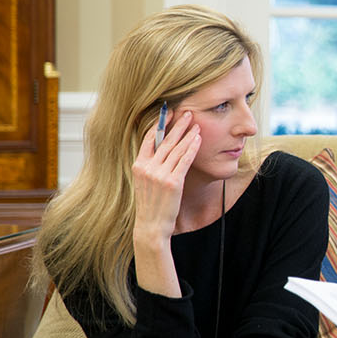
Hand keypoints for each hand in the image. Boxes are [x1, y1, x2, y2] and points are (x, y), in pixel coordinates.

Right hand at [132, 110, 200, 243]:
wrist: (151, 225)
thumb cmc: (151, 203)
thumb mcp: (144, 181)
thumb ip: (150, 165)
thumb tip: (160, 150)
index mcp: (138, 165)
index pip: (149, 139)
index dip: (160, 124)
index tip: (168, 113)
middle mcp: (147, 168)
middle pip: (165, 141)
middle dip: (177, 125)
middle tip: (187, 112)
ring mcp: (159, 175)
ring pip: (176, 149)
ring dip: (188, 134)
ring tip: (196, 123)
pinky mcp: (173, 182)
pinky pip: (184, 161)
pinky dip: (192, 148)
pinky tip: (198, 139)